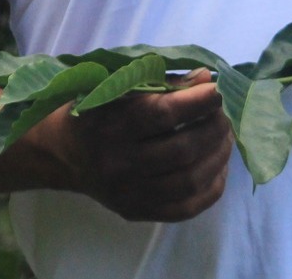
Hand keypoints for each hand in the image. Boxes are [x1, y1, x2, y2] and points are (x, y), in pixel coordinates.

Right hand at [35, 68, 232, 221]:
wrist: (64, 153)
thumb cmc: (99, 109)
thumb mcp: (120, 87)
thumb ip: (164, 83)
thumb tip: (207, 79)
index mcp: (109, 125)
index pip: (163, 114)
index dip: (200, 101)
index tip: (220, 89)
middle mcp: (116, 164)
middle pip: (182, 150)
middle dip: (216, 128)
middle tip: (227, 114)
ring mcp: (126, 194)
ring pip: (189, 181)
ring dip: (219, 156)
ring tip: (227, 137)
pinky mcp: (136, 212)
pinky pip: (187, 208)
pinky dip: (212, 186)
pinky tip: (218, 166)